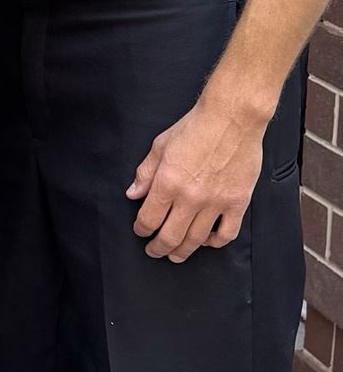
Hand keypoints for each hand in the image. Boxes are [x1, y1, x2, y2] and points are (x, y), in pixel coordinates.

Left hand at [128, 95, 266, 260]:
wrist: (232, 118)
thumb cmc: (195, 127)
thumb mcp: (160, 146)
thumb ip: (145, 173)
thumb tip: (133, 193)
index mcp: (168, 182)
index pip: (149, 219)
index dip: (142, 230)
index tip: (140, 232)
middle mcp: (191, 197)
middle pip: (170, 236)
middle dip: (158, 248)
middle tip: (154, 251)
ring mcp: (216, 202)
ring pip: (196, 240)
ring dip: (183, 251)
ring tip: (176, 254)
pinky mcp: (238, 202)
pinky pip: (226, 234)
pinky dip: (215, 242)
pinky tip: (207, 240)